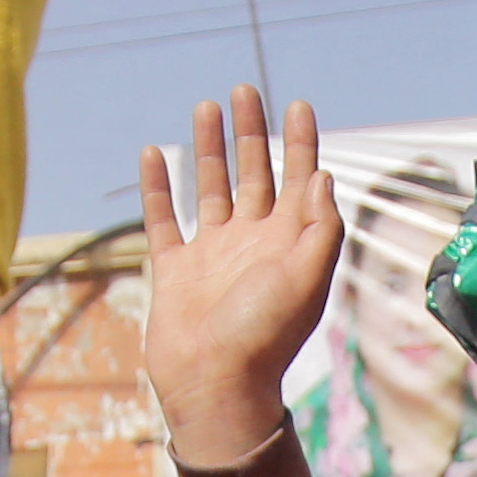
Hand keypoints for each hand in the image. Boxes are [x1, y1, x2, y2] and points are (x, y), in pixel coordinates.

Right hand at [142, 87, 348, 467]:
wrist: (216, 386)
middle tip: (244, 91)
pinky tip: (153, 154)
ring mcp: (212, 255)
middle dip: (251, 132)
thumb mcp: (307, 277)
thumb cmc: (266, 337)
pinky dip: (159, 188)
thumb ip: (320, 227)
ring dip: (209, 149)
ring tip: (206, 107)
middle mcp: (252, 244)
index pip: (298, 180)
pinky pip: (164, 219)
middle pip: (254, 174)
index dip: (301, 143)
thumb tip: (322, 176)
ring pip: (211, 188)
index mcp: (288, 245)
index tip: (299, 105)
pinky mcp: (175, 270)